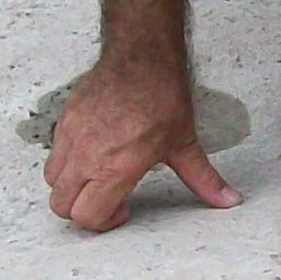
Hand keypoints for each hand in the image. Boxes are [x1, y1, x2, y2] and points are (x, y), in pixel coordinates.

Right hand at [44, 56, 240, 233]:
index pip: (87, 215)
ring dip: (71, 187)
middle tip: (108, 198)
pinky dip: (67, 162)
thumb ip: (203, 180)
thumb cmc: (161, 97)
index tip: (123, 209)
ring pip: (52, 180)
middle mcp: (86, 155)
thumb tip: (228, 200)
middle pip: (61, 205)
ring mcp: (71, 137)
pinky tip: (93, 152)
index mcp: (115, 168)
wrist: (141, 57)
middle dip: (82, 210)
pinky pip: (55, 153)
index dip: (104, 222)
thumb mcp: (184, 145)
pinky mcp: (64, 120)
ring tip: (99, 176)